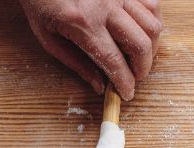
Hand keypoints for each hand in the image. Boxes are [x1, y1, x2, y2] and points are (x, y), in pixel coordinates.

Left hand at [18, 0, 162, 100]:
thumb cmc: (41, 4)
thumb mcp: (49, 39)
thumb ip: (76, 63)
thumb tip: (99, 85)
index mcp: (83, 23)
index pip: (114, 61)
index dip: (125, 82)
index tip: (127, 93)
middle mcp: (105, 6)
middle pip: (141, 45)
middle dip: (143, 69)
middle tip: (135, 76)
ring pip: (153, 25)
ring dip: (151, 46)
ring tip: (140, 55)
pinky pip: (152, 4)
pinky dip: (153, 21)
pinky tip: (142, 31)